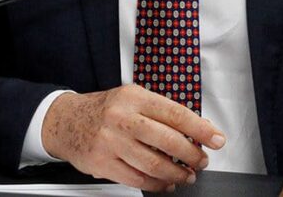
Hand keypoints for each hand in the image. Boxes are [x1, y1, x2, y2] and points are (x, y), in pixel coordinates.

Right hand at [42, 84, 226, 192]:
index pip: (175, 113)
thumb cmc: (105, 110)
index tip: (217, 139)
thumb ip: (162, 112)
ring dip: (176, 173)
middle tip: (201, 161)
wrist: (66, 121)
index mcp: (134, 97)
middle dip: (191, 155)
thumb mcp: (132, 99)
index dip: (200, 129)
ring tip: (187, 176)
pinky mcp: (102, 163)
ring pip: (153, 163)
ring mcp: (110, 142)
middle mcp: (122, 118)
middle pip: (167, 140)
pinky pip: (136, 179)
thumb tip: (198, 127)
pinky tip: (165, 183)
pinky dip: (156, 184)